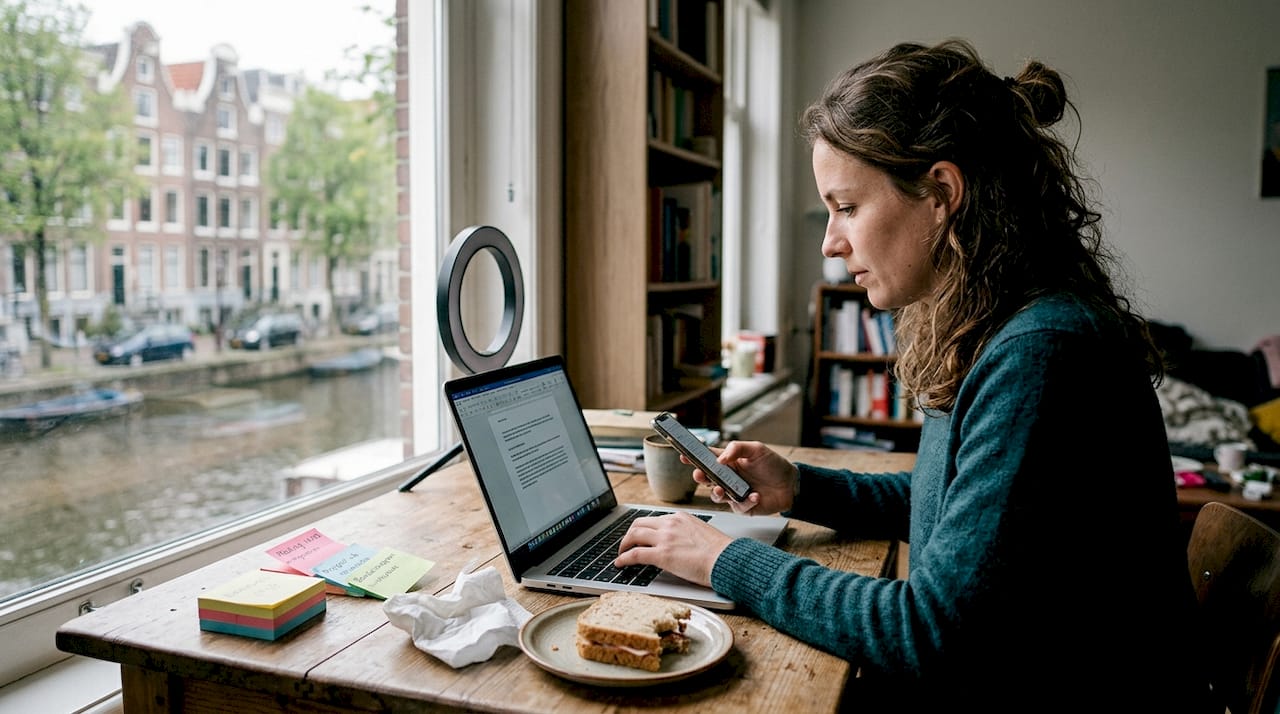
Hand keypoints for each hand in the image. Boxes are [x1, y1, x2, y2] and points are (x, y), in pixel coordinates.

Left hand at [614, 512, 731, 586]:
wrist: (726, 560)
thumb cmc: (720, 552)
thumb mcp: (701, 533)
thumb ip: (686, 534)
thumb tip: (679, 544)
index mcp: (681, 518)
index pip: (654, 520)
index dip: (643, 529)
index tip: (640, 536)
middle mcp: (670, 524)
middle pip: (639, 523)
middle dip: (630, 534)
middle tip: (626, 544)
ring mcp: (665, 538)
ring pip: (633, 535)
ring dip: (623, 545)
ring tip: (621, 554)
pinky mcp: (662, 555)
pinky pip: (635, 554)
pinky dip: (624, 558)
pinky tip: (620, 564)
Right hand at [687, 440, 797, 514]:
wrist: (791, 484)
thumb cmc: (774, 465)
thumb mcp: (756, 449)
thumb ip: (736, 448)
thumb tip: (719, 459)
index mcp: (729, 462)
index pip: (707, 459)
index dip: (694, 457)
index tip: (683, 456)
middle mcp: (728, 478)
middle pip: (707, 478)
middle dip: (700, 477)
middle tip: (699, 475)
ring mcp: (734, 493)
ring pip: (716, 496)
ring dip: (717, 493)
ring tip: (722, 490)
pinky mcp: (743, 506)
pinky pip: (737, 506)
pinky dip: (745, 501)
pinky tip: (755, 495)